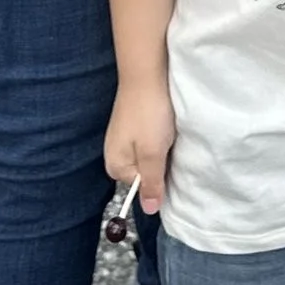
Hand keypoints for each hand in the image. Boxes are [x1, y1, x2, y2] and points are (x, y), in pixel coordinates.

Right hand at [106, 80, 176, 214]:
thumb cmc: (149, 115)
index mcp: (115, 165)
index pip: (142, 187)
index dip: (158, 177)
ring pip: (149, 155)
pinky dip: (160, 136)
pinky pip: (150, 140)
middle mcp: (115, 153)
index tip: (167, 161)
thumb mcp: (152, 154)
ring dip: (162, 148)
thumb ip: (151, 183)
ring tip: (168, 134)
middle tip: (169, 146)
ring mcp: (124, 137)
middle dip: (160, 163)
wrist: (147, 73)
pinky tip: (166, 126)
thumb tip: (149, 210)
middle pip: (144, 172)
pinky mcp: (134, 123)